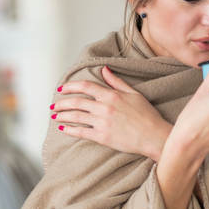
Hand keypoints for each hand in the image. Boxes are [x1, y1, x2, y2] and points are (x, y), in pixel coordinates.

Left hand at [52, 66, 172, 160]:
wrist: (154, 136)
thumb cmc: (147, 115)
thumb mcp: (134, 94)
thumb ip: (116, 82)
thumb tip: (104, 70)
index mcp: (112, 95)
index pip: (85, 86)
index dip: (70, 86)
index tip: (61, 89)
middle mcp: (105, 107)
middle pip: (76, 102)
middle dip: (61, 103)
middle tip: (54, 105)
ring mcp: (103, 123)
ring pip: (76, 116)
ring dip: (62, 116)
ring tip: (55, 116)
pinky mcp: (103, 137)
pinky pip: (81, 132)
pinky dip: (69, 130)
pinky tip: (63, 129)